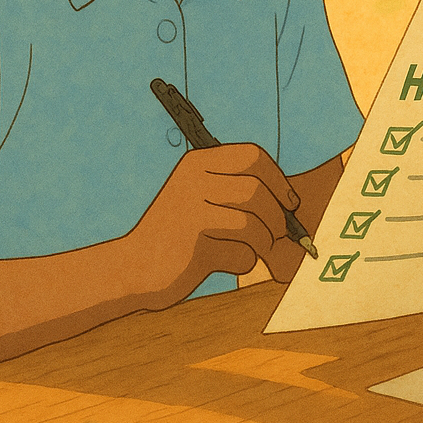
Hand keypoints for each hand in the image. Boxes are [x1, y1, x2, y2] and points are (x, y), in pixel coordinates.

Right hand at [129, 143, 306, 304]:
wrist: (130, 267)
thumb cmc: (176, 234)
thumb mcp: (199, 198)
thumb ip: (237, 191)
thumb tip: (292, 203)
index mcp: (196, 163)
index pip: (252, 156)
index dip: (279, 179)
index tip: (290, 202)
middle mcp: (192, 181)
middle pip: (258, 191)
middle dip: (276, 218)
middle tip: (277, 235)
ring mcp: (191, 212)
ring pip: (254, 223)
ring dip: (263, 242)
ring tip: (253, 250)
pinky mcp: (193, 247)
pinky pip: (242, 253)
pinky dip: (243, 262)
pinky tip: (224, 263)